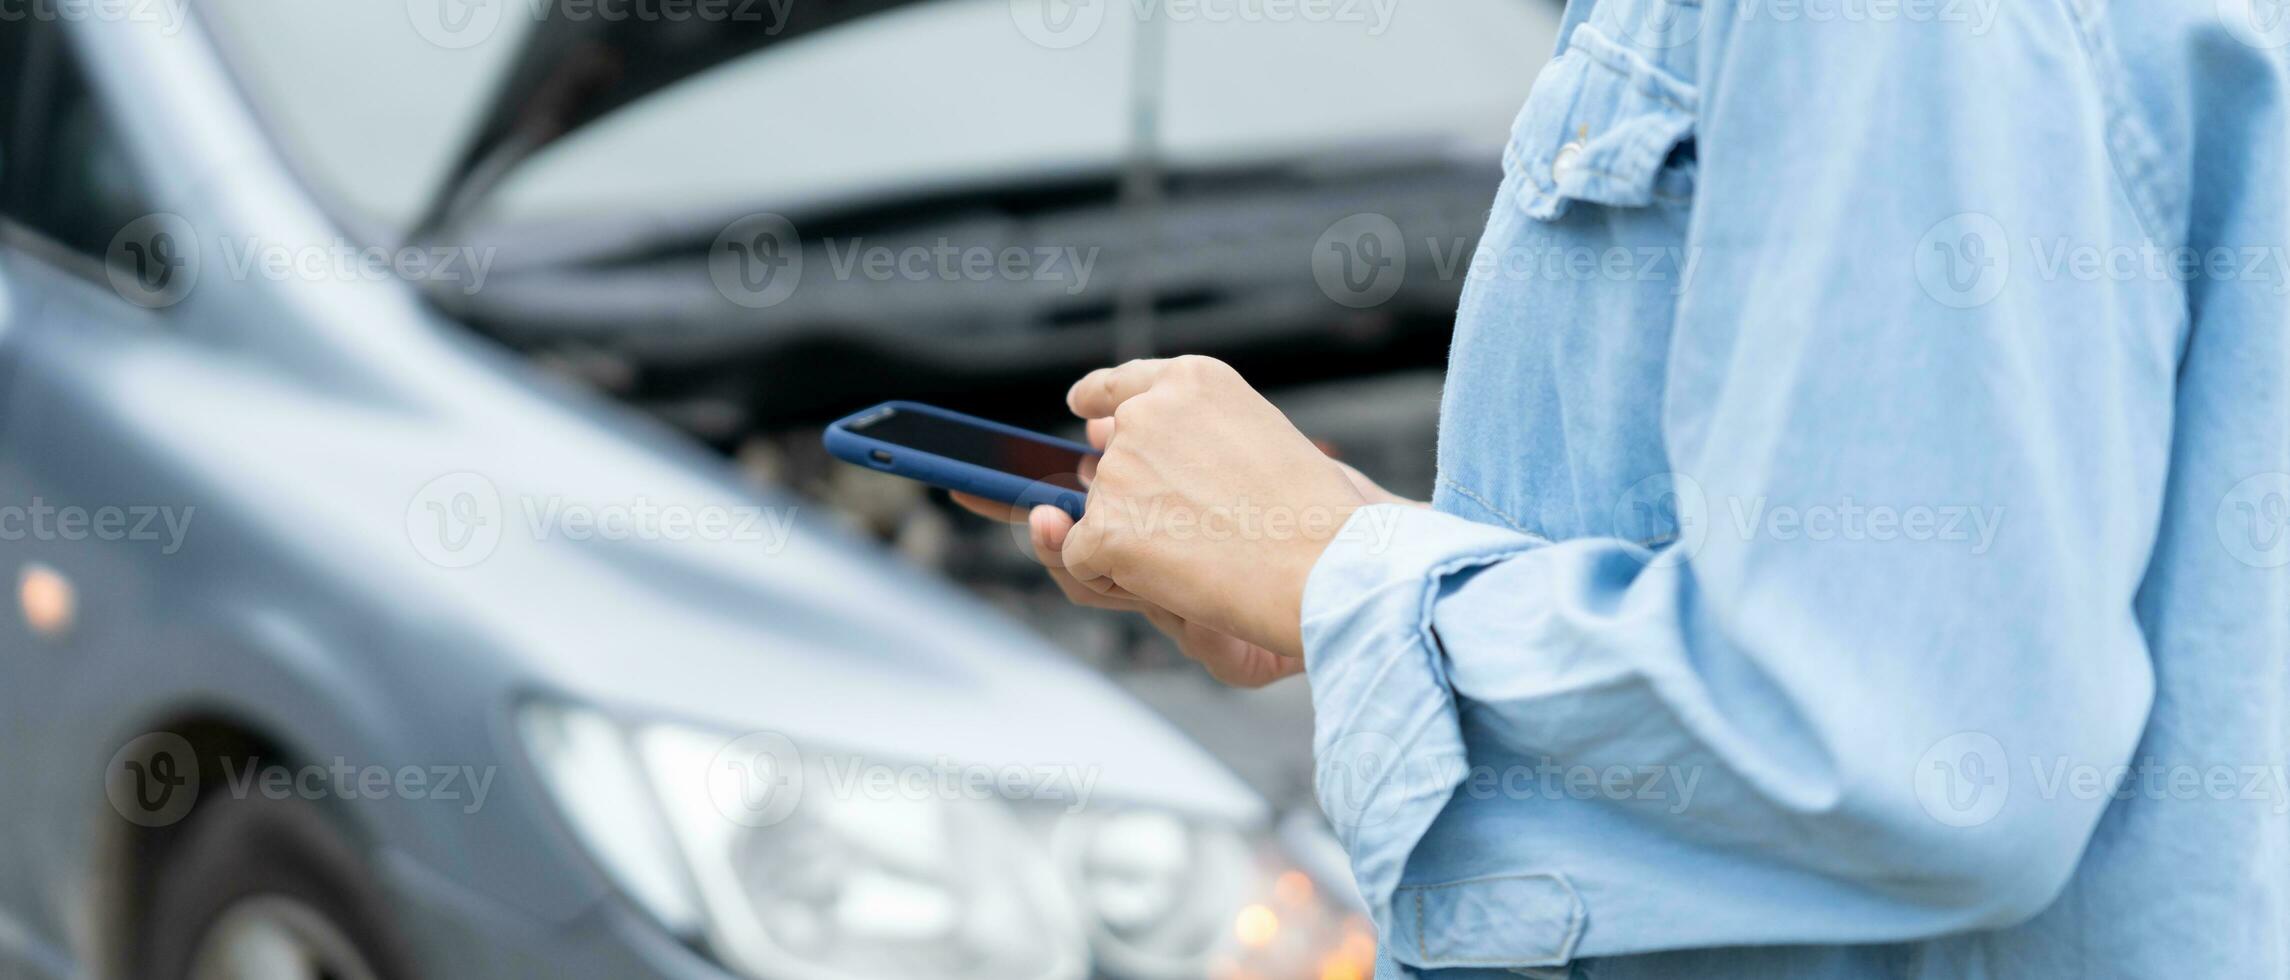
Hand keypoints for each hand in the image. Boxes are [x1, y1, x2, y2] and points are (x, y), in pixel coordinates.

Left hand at [1057, 356, 1366, 658]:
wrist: (1327, 565)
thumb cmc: (1309, 511)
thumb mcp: (1255, 435)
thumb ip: (1185, 432)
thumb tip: (1094, 434)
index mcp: (1190, 381)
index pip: (1123, 384)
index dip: (1100, 398)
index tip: (1084, 407)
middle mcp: (1145, 414)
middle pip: (1110, 468)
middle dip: (1139, 505)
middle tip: (1205, 534)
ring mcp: (1120, 470)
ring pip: (1098, 517)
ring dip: (1133, 544)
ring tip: (1203, 556)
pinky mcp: (1106, 528)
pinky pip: (1083, 560)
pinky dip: (1114, 580)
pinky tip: (1173, 581)